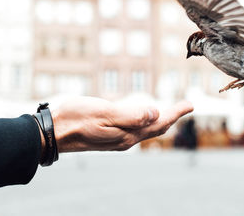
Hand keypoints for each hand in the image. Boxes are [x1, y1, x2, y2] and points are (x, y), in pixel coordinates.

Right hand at [50, 96, 192, 151]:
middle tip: (185, 106)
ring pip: (145, 130)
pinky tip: (142, 117)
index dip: (176, 113)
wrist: (53, 133)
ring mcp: (116, 139)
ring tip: (169, 112)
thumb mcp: (103, 113)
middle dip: (171, 117)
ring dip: (159, 120)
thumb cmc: (75, 119)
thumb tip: (156, 113)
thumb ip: (130, 115)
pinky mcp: (107, 135)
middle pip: (155, 129)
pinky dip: (145, 121)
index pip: (158, 123)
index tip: (190, 104)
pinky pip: (134, 129)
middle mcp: (125, 139)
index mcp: (127, 135)